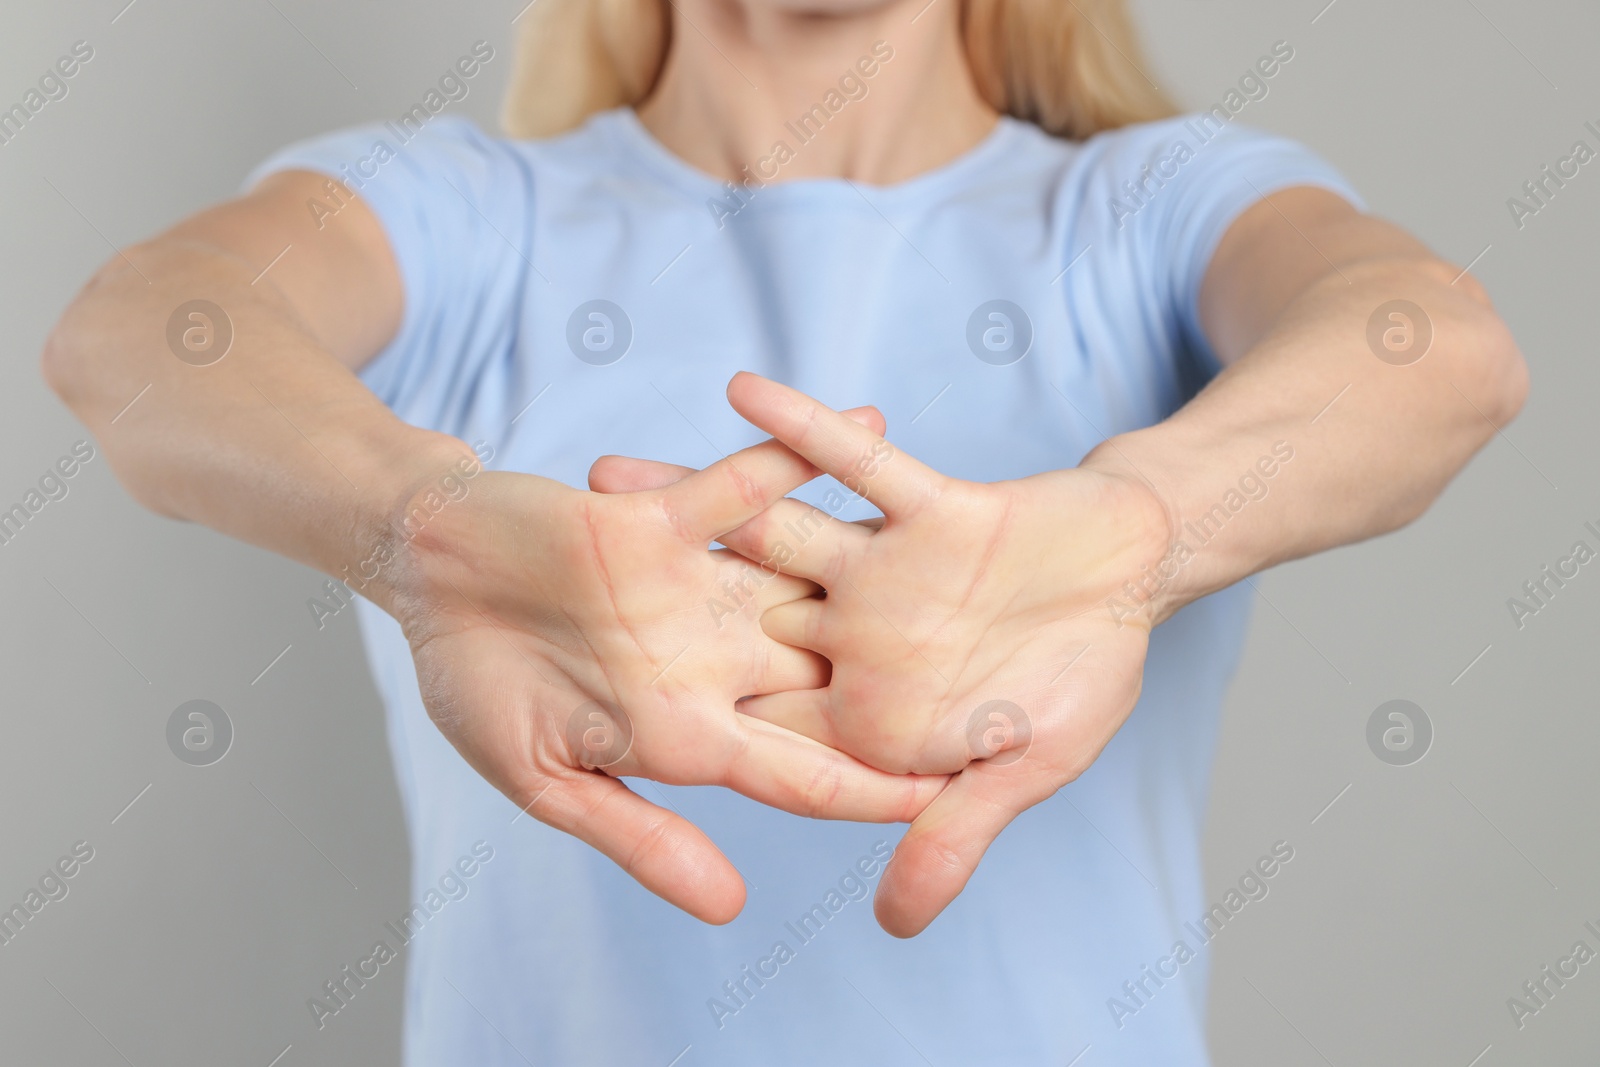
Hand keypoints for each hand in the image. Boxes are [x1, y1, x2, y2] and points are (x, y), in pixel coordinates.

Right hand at [383, 411, 945, 924]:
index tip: (954, 805)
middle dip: (912, 689)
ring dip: (885, 570)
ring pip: (808, 581)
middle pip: (831, 682)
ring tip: (985, 554)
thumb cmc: (471, 682)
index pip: (804, 773)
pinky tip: (872, 418)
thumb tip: (729, 909)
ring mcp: (696, 585)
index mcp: (687, 731)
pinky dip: (799, 450)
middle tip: (1010, 688)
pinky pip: (748, 481)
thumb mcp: (546, 777)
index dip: (875, 790)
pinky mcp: (668, 515)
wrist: (421, 575)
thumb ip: (638, 832)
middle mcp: (710, 659)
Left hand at [591, 374, 1173, 934]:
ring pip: (767, 531)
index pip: (761, 725)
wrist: (1140, 577)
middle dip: (643, 602)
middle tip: (546, 582)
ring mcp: (879, 567)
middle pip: (729, 621)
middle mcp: (856, 635)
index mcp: (870, 707)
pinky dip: (803, 433)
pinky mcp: (918, 504)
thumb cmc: (1087, 682)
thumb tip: (899, 926)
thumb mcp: (1023, 770)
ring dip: (692, 498)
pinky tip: (740, 393)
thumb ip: (953, 834)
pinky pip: (851, 464)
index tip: (577, 716)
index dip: (675, 721)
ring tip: (600, 474)